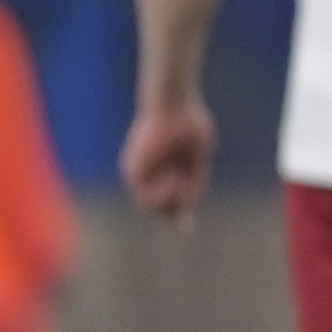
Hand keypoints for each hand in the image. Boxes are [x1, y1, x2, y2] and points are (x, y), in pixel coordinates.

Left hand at [119, 94, 215, 226]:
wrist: (173, 103)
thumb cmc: (190, 122)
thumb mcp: (199, 158)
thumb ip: (194, 182)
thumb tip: (188, 206)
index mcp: (164, 166)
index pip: (167, 199)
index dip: (179, 214)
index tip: (188, 228)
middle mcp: (147, 172)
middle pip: (159, 207)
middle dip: (175, 213)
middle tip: (188, 218)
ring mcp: (138, 172)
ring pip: (151, 207)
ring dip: (171, 202)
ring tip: (182, 182)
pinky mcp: (132, 171)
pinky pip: (145, 198)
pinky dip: (163, 196)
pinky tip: (175, 180)